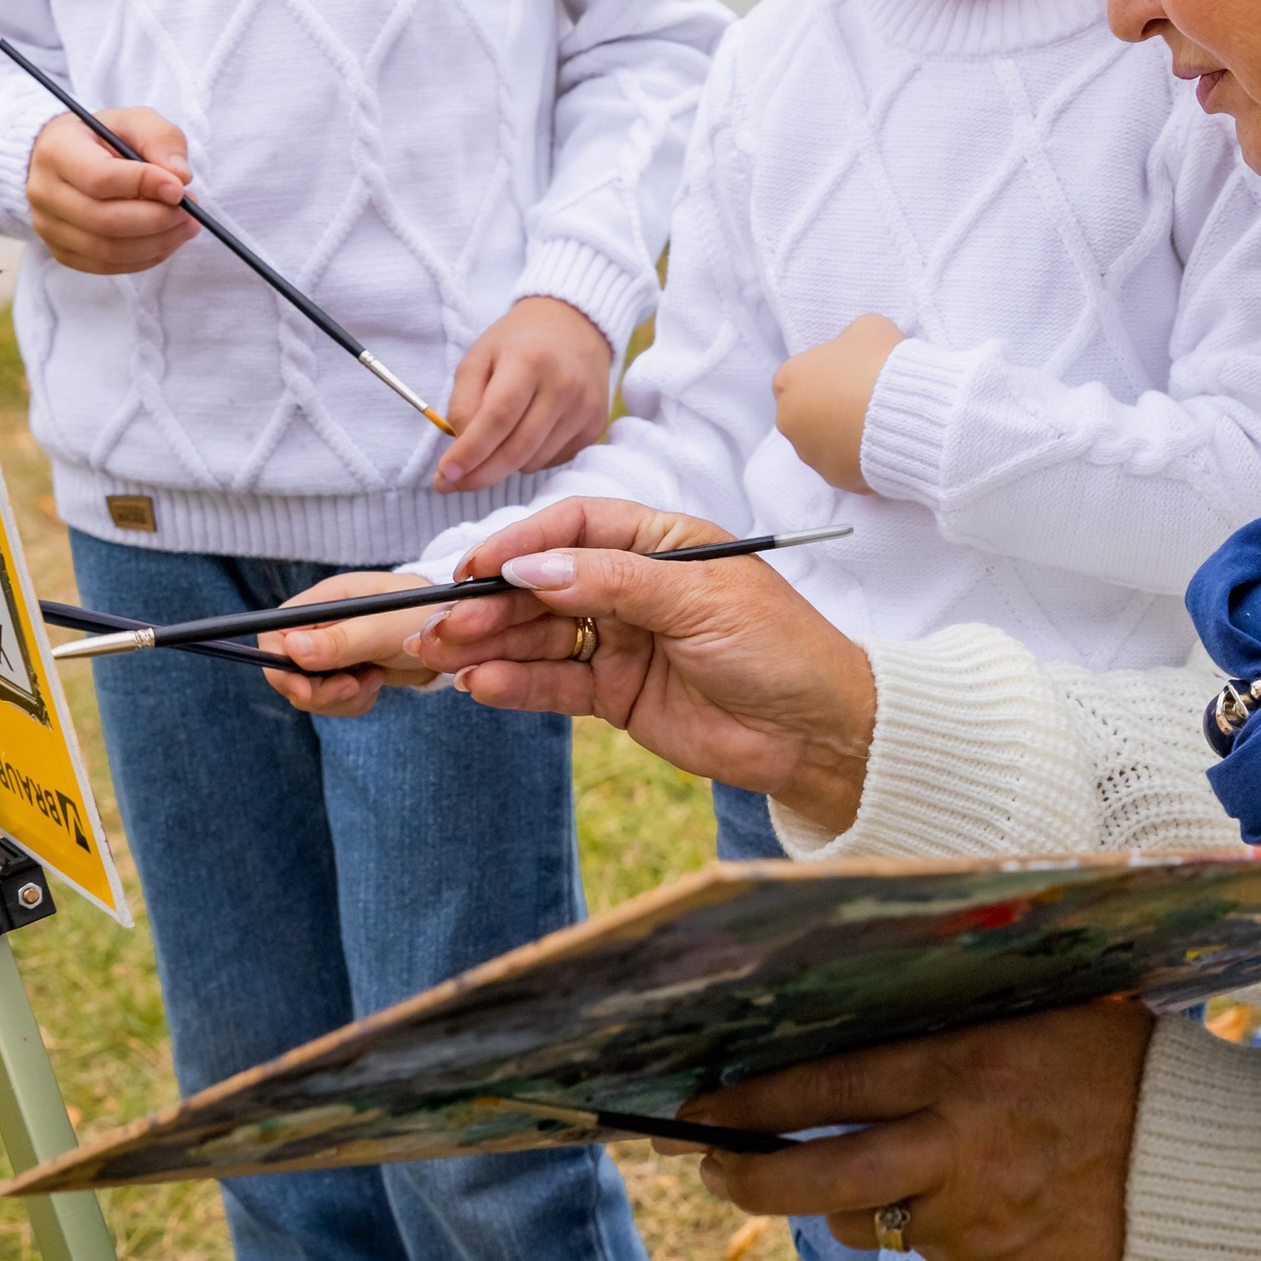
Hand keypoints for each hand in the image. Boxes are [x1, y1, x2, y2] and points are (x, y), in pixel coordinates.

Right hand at [26, 107, 195, 274]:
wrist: (65, 158)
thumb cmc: (104, 137)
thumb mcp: (135, 121)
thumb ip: (160, 140)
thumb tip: (179, 177)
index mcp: (57, 151)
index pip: (100, 177)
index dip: (143, 185)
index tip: (180, 188)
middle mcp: (44, 192)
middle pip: (105, 220)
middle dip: (158, 219)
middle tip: (190, 210)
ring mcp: (48, 227)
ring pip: (108, 249)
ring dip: (157, 242)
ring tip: (186, 225)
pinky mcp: (61, 251)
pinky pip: (107, 265)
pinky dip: (144, 257)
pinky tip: (166, 240)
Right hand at [259, 572, 453, 717]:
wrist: (459, 638)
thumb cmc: (426, 616)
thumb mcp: (384, 629)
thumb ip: (340, 640)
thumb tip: (291, 648)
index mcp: (325, 600)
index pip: (275, 633)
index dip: (282, 665)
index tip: (309, 688)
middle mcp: (322, 623)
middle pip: (286, 668)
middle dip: (317, 689)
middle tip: (354, 688)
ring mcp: (332, 648)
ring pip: (307, 688)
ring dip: (338, 698)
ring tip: (373, 681)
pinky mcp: (346, 669)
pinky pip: (330, 698)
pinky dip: (350, 702)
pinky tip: (375, 685)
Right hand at [387, 494, 877, 827]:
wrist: (817, 733)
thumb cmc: (779, 647)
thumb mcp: (700, 601)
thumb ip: (614, 582)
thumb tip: (533, 566)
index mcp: (660, 541)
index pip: (575, 527)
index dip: (522, 542)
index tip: (479, 565)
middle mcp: (632, 586)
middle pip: (544, 583)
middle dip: (492, 600)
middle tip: (443, 619)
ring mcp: (619, 640)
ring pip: (540, 634)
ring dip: (490, 642)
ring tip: (443, 654)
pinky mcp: (614, 694)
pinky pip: (554, 683)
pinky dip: (515, 683)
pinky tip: (480, 684)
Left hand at [437, 296, 613, 492]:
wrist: (574, 327)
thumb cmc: (518, 344)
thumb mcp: (479, 358)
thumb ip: (463, 403)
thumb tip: (461, 452)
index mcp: (530, 360)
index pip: (497, 418)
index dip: (470, 452)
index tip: (445, 474)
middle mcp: (564, 385)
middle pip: (516, 449)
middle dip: (479, 474)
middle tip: (452, 483)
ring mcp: (585, 408)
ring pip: (532, 461)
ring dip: (503, 465)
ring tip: (492, 443)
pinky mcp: (595, 426)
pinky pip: (552, 461)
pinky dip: (528, 459)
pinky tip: (524, 434)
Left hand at [679, 995, 1150, 1260]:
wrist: (1222, 1174)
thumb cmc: (1133, 1066)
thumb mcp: (1045, 1016)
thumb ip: (961, 1022)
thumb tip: (865, 1011)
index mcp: (965, 1070)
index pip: (829, 1085)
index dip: (753, 1101)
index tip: (700, 1106)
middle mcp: (958, 1151)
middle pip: (816, 1177)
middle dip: (748, 1177)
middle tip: (708, 1171)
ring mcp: (977, 1225)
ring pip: (873, 1220)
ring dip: (863, 1197)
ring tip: (896, 1166)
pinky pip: (939, 1254)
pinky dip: (942, 1229)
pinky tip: (993, 1199)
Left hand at [772, 316, 904, 493]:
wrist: (907, 411)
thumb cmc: (882, 363)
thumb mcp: (867, 329)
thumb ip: (850, 342)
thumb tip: (854, 354)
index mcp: (789, 379)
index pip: (798, 377)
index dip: (826, 376)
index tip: (849, 376)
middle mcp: (789, 420)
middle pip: (807, 413)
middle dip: (830, 409)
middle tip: (864, 401)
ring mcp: (810, 453)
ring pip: (824, 443)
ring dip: (843, 436)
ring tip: (878, 425)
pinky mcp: (833, 477)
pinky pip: (846, 467)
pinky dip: (860, 460)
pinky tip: (884, 445)